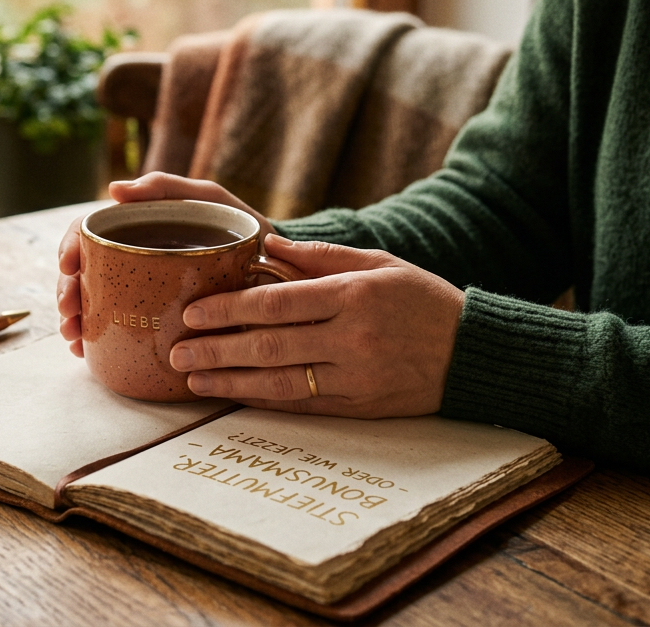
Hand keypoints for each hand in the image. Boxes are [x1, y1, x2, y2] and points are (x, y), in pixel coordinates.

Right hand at [57, 172, 273, 356]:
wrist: (281, 270)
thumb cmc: (242, 226)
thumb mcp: (208, 199)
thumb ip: (166, 188)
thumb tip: (113, 189)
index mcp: (137, 229)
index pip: (89, 233)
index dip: (70, 247)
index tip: (68, 266)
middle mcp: (132, 260)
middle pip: (84, 273)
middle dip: (68, 293)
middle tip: (70, 314)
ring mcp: (141, 291)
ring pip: (94, 303)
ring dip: (76, 320)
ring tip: (73, 337)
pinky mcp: (156, 320)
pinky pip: (118, 329)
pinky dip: (96, 339)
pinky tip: (86, 350)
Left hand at [169, 235, 464, 417]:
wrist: (473, 353)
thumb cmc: (421, 300)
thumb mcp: (378, 264)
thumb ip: (320, 257)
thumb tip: (266, 244)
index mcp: (353, 296)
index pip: (276, 303)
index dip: (229, 309)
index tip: (193, 313)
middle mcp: (351, 339)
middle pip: (269, 345)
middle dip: (216, 349)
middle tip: (176, 351)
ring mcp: (354, 377)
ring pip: (279, 382)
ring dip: (229, 381)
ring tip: (191, 378)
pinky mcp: (358, 406)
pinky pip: (301, 405)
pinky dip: (262, 401)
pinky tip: (231, 396)